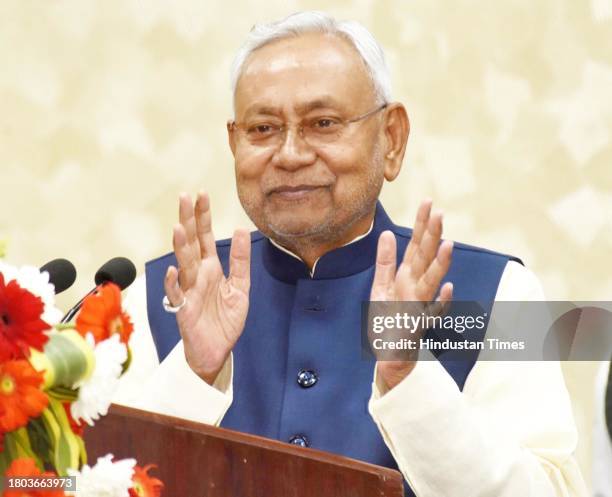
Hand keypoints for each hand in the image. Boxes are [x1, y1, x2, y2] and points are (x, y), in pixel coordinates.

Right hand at [164, 192, 250, 384]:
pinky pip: (177, 295)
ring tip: (179, 227)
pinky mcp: (185, 310)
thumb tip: (242, 229)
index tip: (201, 193)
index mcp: (211, 268)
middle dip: (188, 220)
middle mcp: (198, 275)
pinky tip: (173, 271)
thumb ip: (241, 261)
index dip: (203, 216)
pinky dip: (173, 284)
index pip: (206, 236)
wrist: (217, 350)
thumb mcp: (240, 287)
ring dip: (180, 247)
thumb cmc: (224, 320)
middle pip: (192, 243)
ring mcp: (189, 291)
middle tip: (184, 196)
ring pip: (183, 265)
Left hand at [370, 200, 453, 390]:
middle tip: (439, 212)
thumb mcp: (381, 286)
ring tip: (446, 244)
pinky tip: (448, 289)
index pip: (416, 245)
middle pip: (424, 258)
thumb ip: (385, 261)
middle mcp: (415, 287)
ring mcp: (419, 306)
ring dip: (439, 264)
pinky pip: (432, 314)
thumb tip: (388, 233)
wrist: (390, 357)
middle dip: (431, 236)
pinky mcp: (418, 326)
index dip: (421, 224)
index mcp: (406, 276)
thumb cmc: (387, 322)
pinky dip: (441, 302)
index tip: (428, 201)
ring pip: (431, 282)